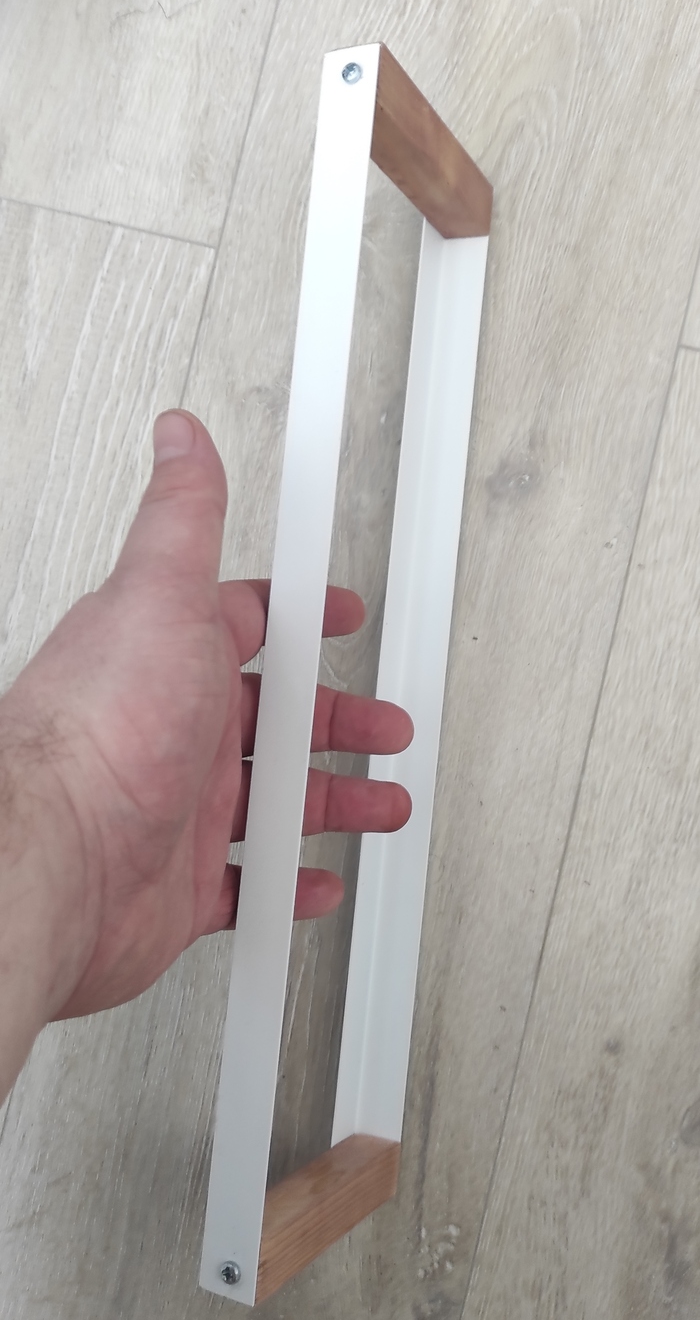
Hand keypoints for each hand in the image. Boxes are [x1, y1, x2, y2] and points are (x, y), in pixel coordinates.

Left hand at [0, 411, 411, 1043]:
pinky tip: (311, 878)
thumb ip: (182, 516)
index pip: (248, 624)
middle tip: (384, 724)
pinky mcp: (179, 880)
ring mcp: (179, 806)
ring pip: (273, 798)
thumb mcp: (158, 594)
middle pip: (276, 719)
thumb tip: (181, 437)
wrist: (61, 860)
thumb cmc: (99, 734)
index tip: (341, 615)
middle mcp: (175, 727)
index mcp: (175, 657)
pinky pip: (245, 882)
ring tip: (379, 802)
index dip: (303, 620)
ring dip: (333, 799)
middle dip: (339, 720)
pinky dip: (286, 881)